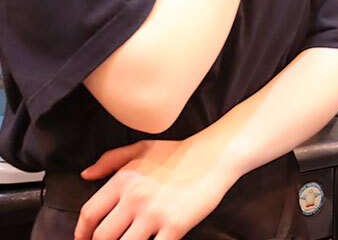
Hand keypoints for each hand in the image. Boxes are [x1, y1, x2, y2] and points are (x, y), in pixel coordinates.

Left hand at [74, 139, 236, 239]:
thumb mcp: (141, 149)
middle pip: (102, 237)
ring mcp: (155, 214)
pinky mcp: (175, 226)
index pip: (89, 213)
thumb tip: (86, 175)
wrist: (214, 155)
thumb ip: (110, 160)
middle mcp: (135, 198)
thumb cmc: (178, 152)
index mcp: (124, 180)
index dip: (81, 233)